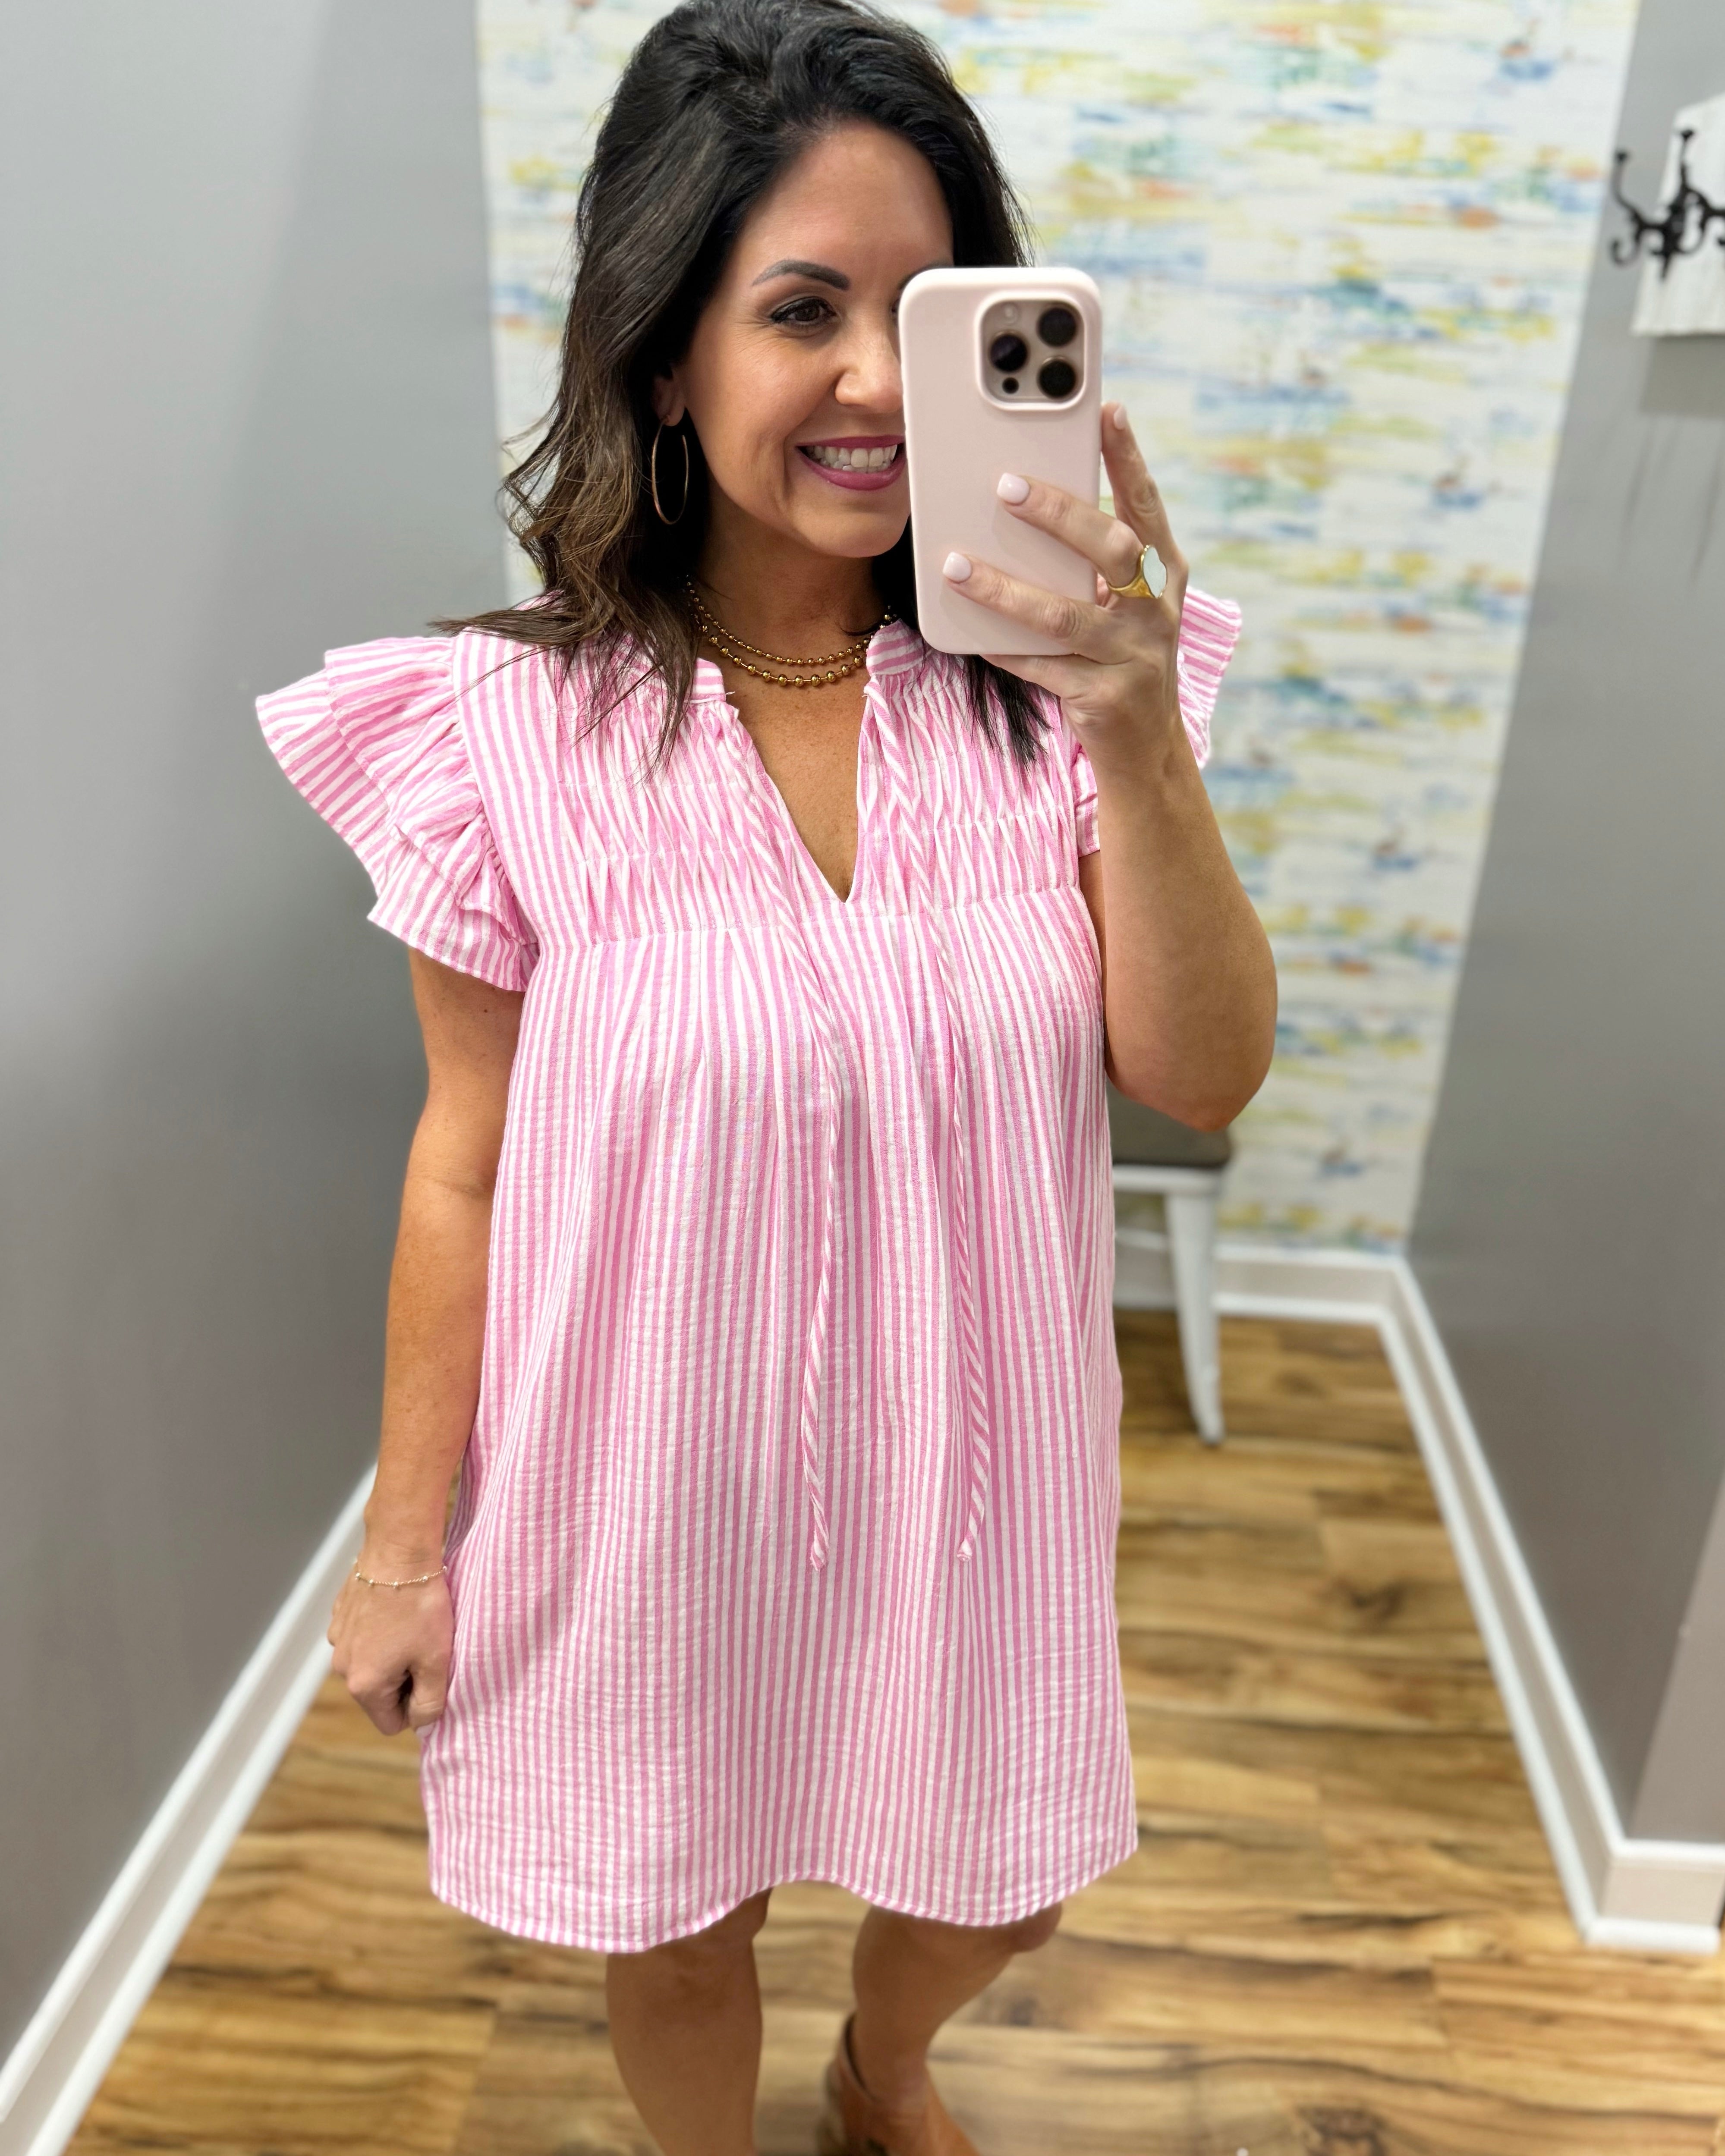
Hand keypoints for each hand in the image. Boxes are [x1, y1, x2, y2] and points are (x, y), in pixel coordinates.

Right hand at [327, 1552, 452, 1735]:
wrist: (398, 1550)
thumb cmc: (420, 1606)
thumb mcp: (437, 1660)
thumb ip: (431, 1702)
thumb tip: (423, 1724)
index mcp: (364, 1685)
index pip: (392, 1724)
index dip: (416, 1707)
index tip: (431, 1676)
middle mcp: (342, 1667)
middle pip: (379, 1694)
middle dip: (403, 1680)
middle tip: (425, 1648)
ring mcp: (337, 1639)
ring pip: (371, 1664)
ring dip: (392, 1655)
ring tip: (412, 1627)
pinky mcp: (339, 1616)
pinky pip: (363, 1639)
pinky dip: (380, 1632)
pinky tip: (397, 1610)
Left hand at [941, 401, 1188, 767]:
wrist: (1146, 754)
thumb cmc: (1120, 664)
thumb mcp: (1120, 610)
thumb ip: (1090, 570)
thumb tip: (1025, 515)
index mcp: (1163, 578)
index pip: (1146, 507)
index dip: (1129, 459)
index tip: (1107, 411)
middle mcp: (1154, 613)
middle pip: (1111, 550)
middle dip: (1059, 514)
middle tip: (1007, 486)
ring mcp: (1133, 657)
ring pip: (1064, 614)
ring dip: (1006, 589)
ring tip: (957, 567)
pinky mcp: (1104, 699)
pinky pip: (1043, 667)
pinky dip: (1004, 649)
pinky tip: (969, 635)